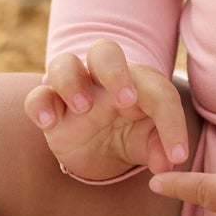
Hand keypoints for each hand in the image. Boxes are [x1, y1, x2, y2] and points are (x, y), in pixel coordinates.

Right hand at [26, 41, 191, 181]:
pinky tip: (49, 123)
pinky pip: (37, 96)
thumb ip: (159, 149)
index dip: (172, 124)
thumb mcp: (147, 143)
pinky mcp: (50, 107)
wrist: (97, 146)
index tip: (178, 155)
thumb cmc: (129, 134)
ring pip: (64, 64)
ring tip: (83, 108)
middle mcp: (104, 79)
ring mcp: (74, 90)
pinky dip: (40, 105)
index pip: (158, 92)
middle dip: (115, 71)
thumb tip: (167, 164)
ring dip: (73, 82)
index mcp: (138, 83)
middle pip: (104, 51)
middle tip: (126, 101)